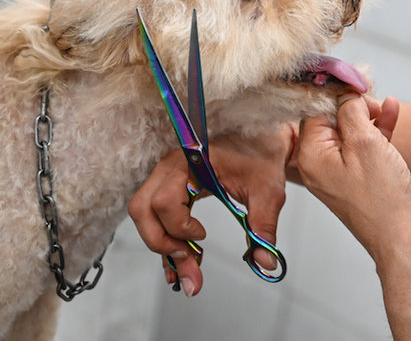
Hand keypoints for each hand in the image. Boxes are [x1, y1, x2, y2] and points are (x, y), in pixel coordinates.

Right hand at [128, 124, 294, 295]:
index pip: (164, 201)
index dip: (180, 227)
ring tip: (188, 270)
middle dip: (161, 242)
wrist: (265, 141)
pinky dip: (165, 240)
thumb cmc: (263, 158)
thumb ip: (263, 227)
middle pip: (142, 209)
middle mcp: (172, 167)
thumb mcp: (268, 192)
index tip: (204, 235)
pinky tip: (178, 262)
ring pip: (144, 215)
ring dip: (162, 245)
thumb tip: (265, 262)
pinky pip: (156, 216)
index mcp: (191, 162)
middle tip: (189, 261)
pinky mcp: (171, 187)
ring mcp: (168, 177)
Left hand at [293, 94, 410, 259]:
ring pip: (350, 132)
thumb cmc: (381, 195)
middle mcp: (318, 163)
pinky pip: (362, 147)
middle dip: (354, 106)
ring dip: (369, 116)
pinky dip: (376, 131)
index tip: (356, 83)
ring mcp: (338, 172)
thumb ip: (351, 112)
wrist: (400, 236)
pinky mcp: (357, 179)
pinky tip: (391, 112)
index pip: (315, 110)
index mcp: (310, 154)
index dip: (337, 95)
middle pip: (332, 120)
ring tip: (387, 105)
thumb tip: (346, 96)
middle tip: (374, 99)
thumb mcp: (365, 142)